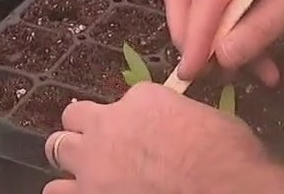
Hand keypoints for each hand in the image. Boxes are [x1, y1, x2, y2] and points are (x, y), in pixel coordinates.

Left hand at [43, 82, 275, 193]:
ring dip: (70, 158)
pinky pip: (57, 191)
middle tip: (101, 145)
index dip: (133, 117)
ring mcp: (93, 163)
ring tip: (86, 171)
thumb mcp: (206, 119)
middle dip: (86, 128)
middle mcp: (109, 125)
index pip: (125, 99)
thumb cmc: (227, 156)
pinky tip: (82, 193)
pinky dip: (68, 190)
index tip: (144, 130)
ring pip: (57, 148)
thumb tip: (177, 129)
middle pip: (74, 116)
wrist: (223, 189)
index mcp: (141, 100)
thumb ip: (177, 117)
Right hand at [165, 0, 283, 84]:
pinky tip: (268, 69)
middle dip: (196, 36)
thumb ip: (260, 26)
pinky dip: (245, 42)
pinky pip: (236, 16)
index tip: (191, 72)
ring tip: (244, 76)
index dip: (193, 33)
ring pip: (212, 9)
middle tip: (206, 73)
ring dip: (224, 44)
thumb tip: (222, 59)